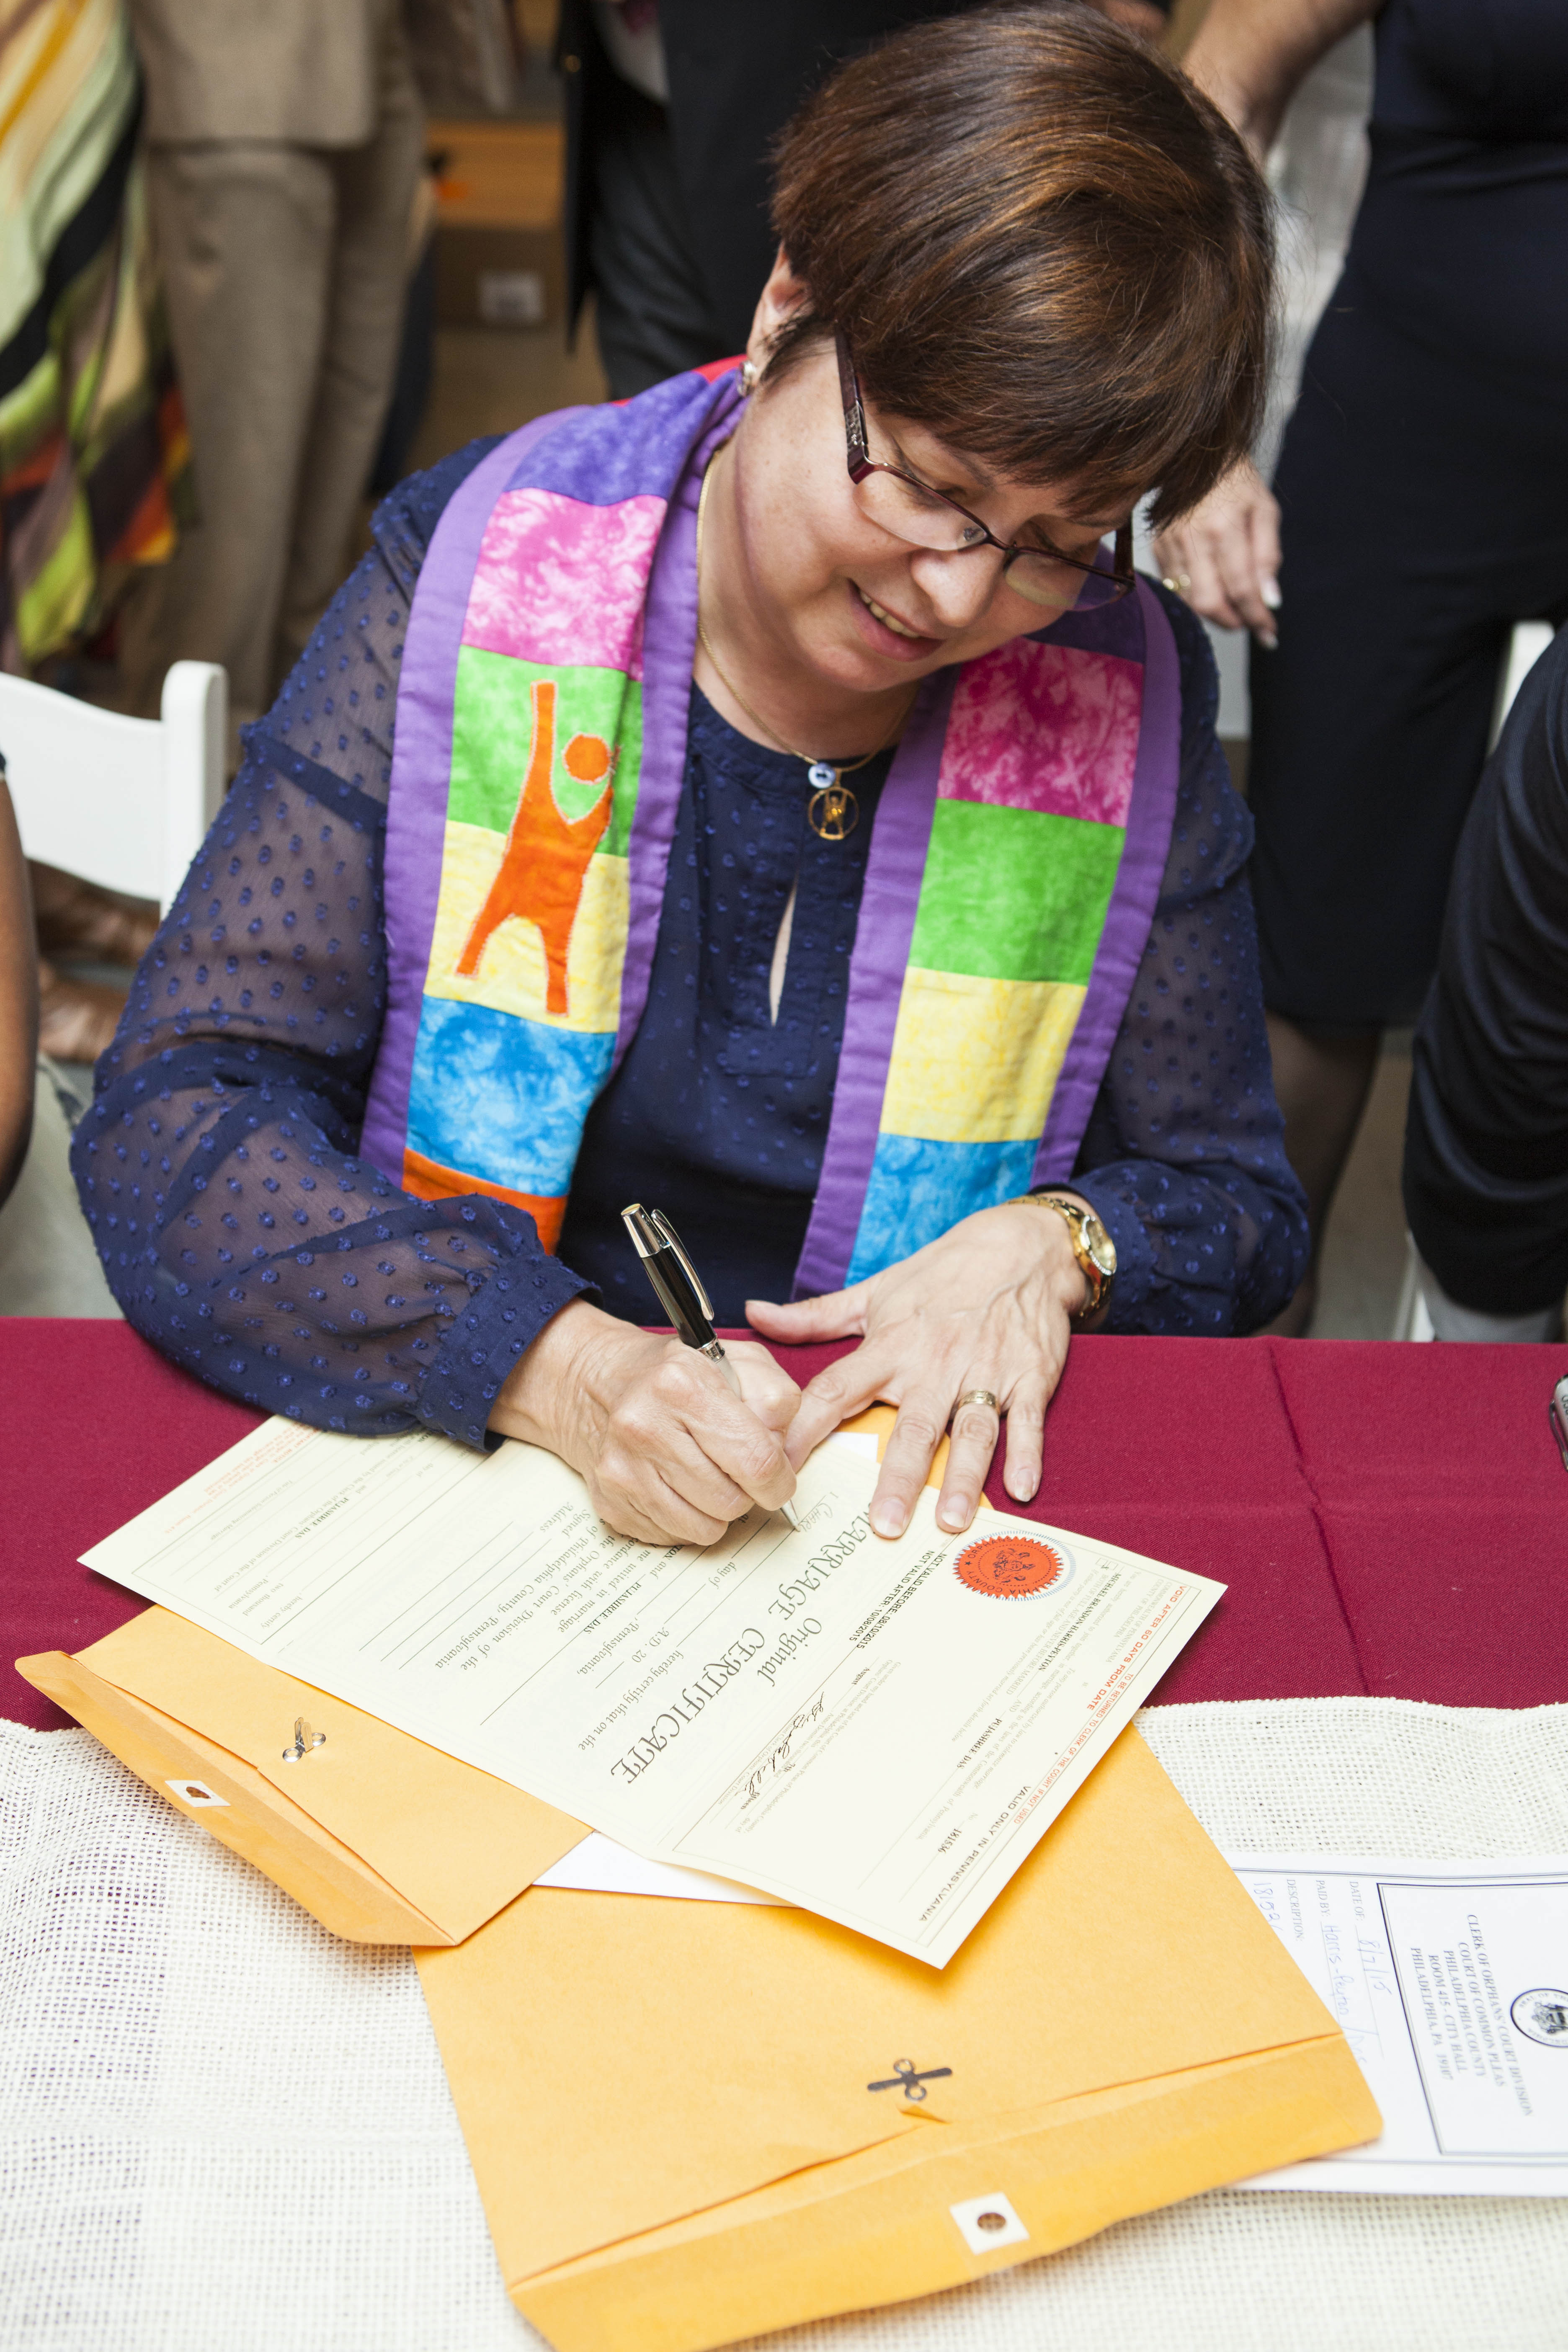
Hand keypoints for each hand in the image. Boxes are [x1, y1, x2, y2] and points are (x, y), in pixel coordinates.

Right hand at [488, 1299, 800, 1543]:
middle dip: (746, 1492)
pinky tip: (676, 1484)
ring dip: (718, 1509)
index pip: (757, 1461)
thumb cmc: (679, 1375)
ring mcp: (622, 1469)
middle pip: (733, 1501)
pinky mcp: (610, 1502)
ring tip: (706, 1473)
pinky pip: (674, 1536)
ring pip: (706, 1528)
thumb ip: (778, 1401)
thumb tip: (785, 1457)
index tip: (778, 1478)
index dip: (779, 1480)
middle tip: (735, 1468)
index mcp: (683, 1384)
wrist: (597, 1384)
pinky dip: (686, 1518)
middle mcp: (645, 1426)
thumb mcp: (740, 1361)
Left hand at [747, 1198, 1090, 1541]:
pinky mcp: (1029, 1377)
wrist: (1019, 1248)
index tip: (781, 1468)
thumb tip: (756, 1313)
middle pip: (914, 1426)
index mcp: (891, 1345)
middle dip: (899, 1477)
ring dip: (963, 1476)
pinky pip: (1027, 1420)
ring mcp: (985, 1372)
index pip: (838, 1390)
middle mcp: (935, 1363)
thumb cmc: (941, 1274)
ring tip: (951, 1521)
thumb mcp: (875, 1292)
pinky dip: (1027, 1454)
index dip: (806, 1429)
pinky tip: (1021, 1491)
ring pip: (972, 1430)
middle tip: (884, 1524)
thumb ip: (815, 1315)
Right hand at [1151, 458, 1281, 644]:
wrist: (1195, 455)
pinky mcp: (1157, 548)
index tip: (1268, 631)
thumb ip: (1268, 556)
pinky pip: (1175, 587)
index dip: (1256, 616)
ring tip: (1232, 606)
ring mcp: (1170, 545)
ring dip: (1214, 612)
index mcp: (1224, 528)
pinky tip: (1211, 586)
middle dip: (1232, 621)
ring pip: (1189, 601)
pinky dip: (1195, 596)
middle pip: (1209, 603)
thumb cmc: (1236, 482)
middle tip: (1248, 621)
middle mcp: (1192, 539)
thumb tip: (1270, 599)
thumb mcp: (1265, 511)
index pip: (1241, 588)